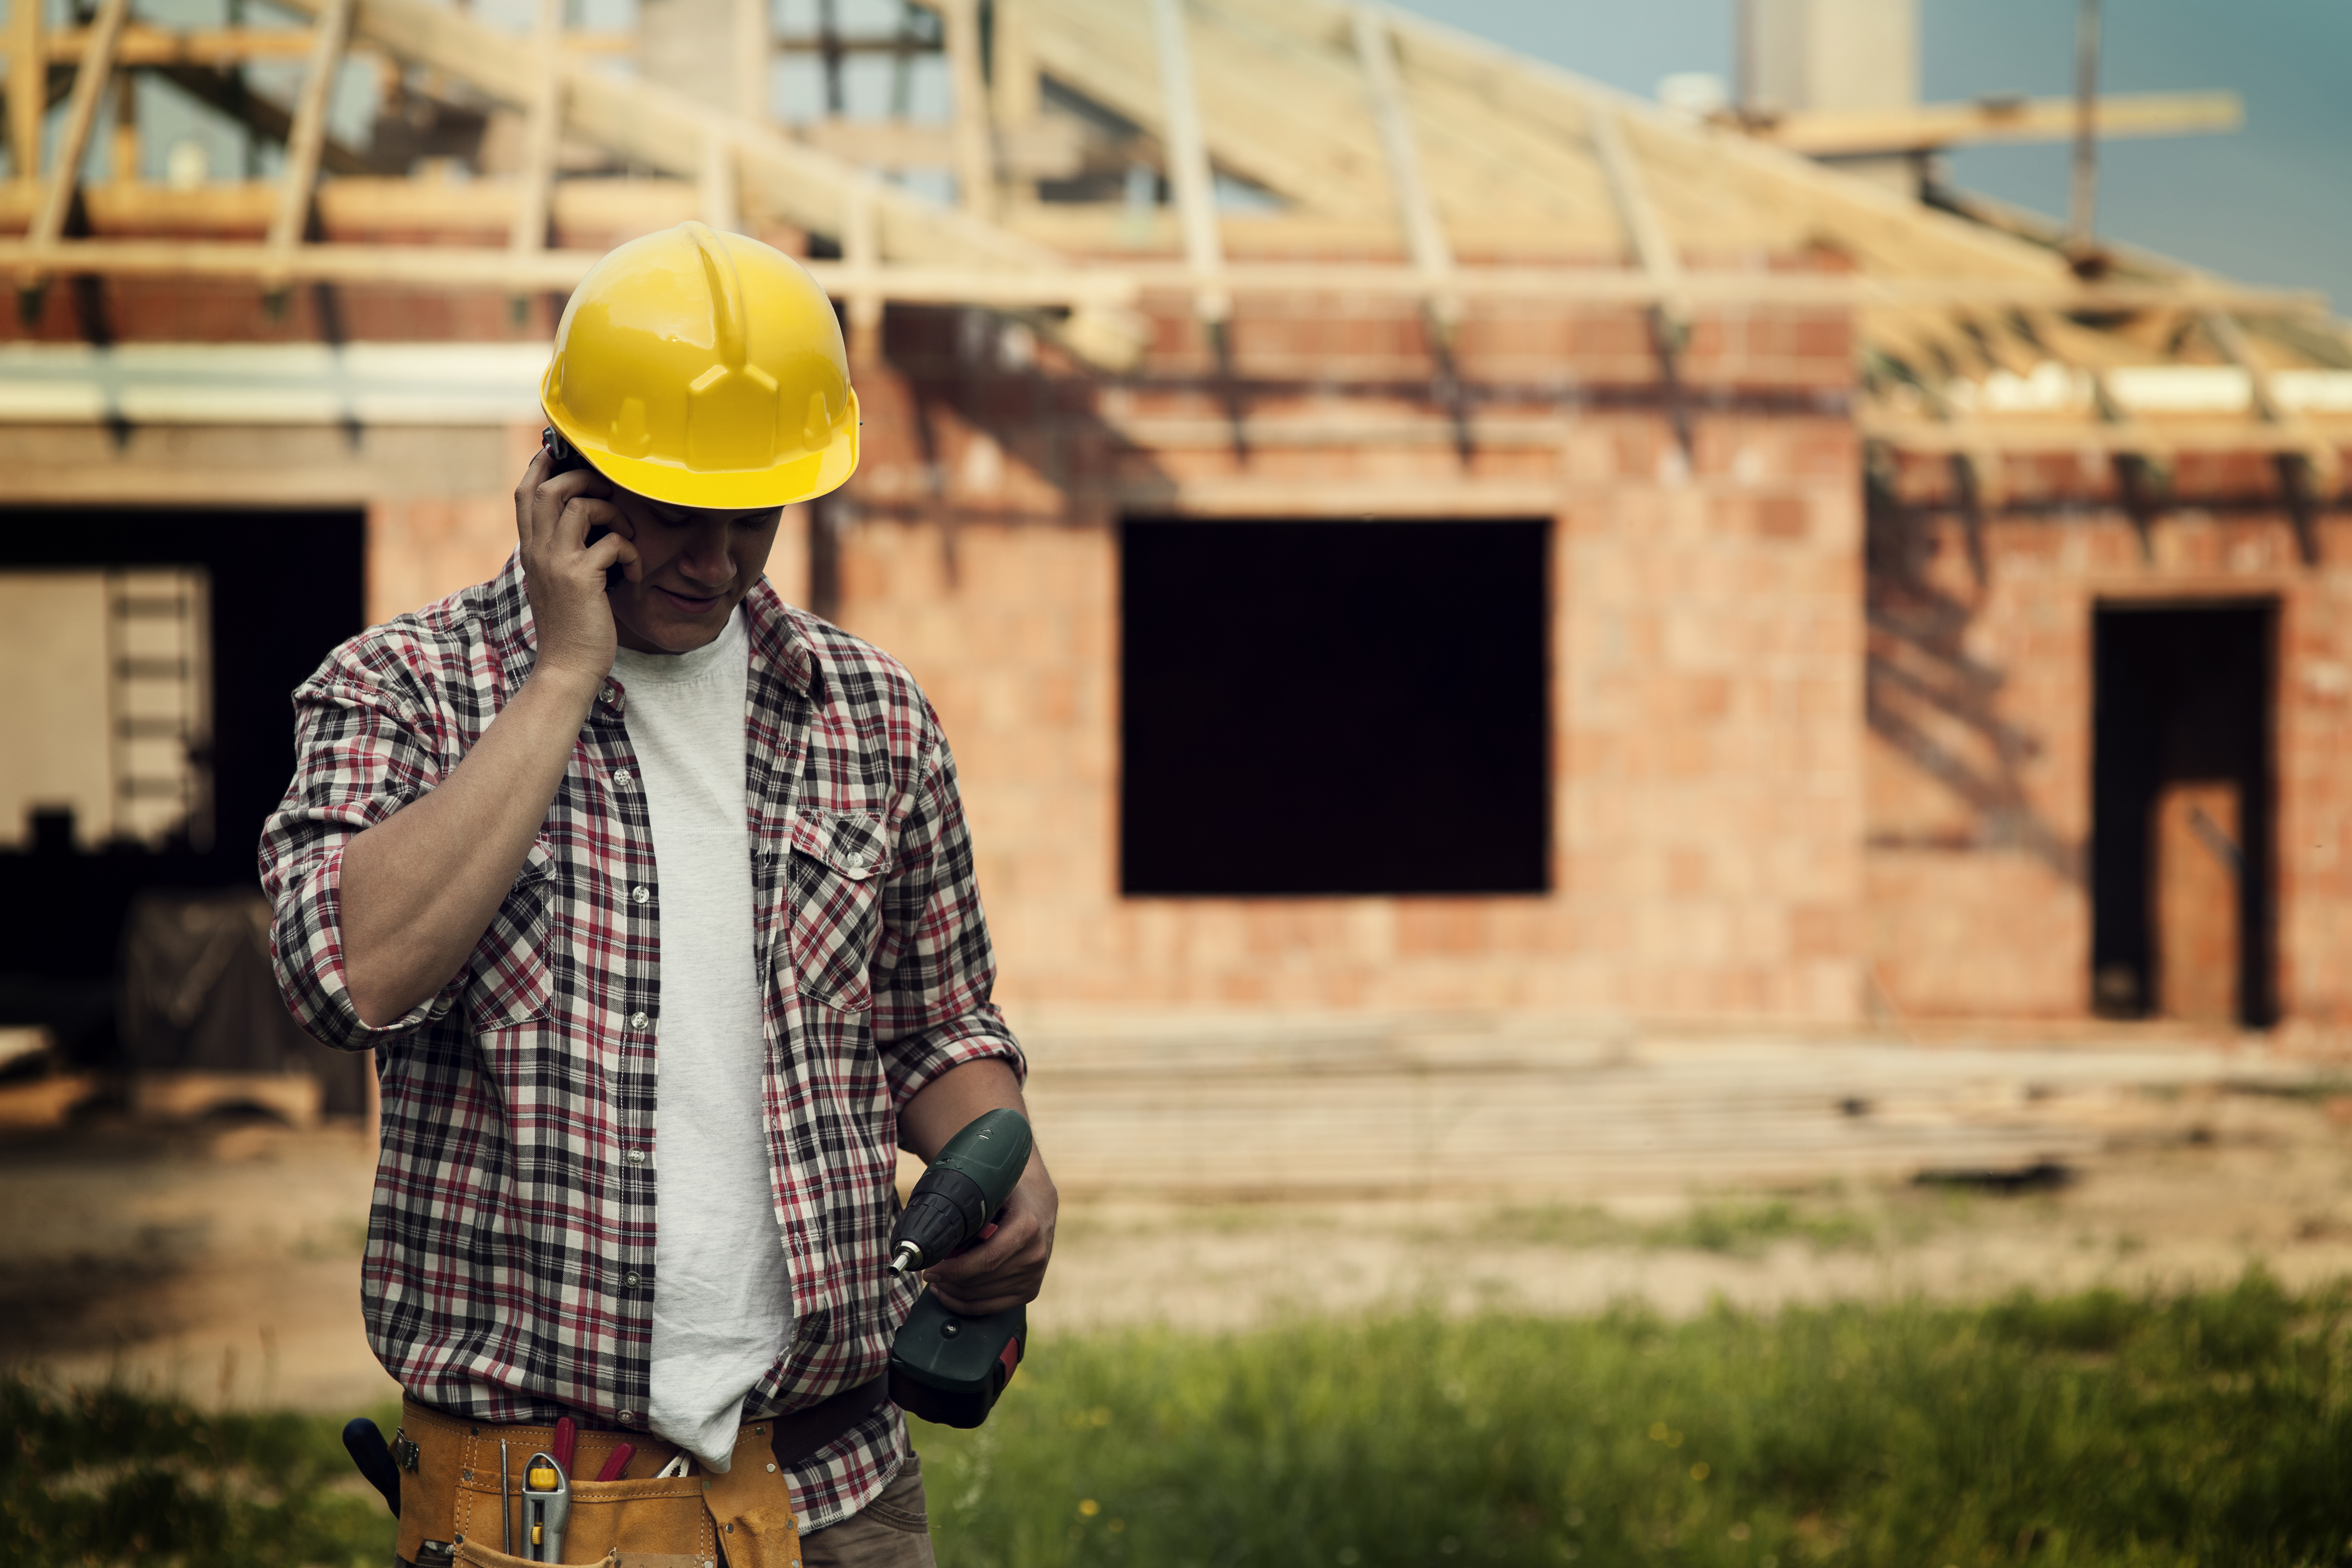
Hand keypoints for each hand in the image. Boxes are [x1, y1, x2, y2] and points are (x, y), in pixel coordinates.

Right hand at [514, 447, 638, 682]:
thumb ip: (561, 552)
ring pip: (578, 506)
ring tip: (627, 535)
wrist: (567, 668)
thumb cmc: (572, 626)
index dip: (543, 466)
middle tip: (608, 493)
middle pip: (548, 488)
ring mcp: (557, 563)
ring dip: (611, 512)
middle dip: (582, 479)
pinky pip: (611, 542)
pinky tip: (634, 573)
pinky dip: (631, 551)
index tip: (565, 453)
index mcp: (532, 550)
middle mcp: (538, 551)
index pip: (525, 493)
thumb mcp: (558, 582)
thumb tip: (582, 523)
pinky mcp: (581, 579)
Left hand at [918, 1160, 1057, 1315]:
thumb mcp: (995, 1191)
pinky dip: (967, 1305)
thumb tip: (940, 1233)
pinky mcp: (1030, 1290)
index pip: (986, 1260)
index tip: (931, 1270)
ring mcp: (1033, 1276)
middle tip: (929, 1273)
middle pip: (980, 1281)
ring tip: (937, 1281)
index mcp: (1026, 1229)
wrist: (1040, 1204)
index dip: (955, 1270)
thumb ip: (973, 1209)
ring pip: (982, 1297)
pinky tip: (951, 1294)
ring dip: (954, 1293)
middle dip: (949, 1281)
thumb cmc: (1012, 1195)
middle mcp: (1034, 1256)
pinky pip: (992, 1307)